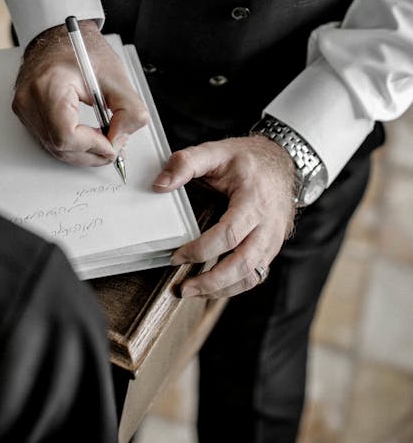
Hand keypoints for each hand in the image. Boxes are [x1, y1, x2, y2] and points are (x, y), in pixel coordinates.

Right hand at [12, 20, 148, 165]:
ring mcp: (24, 108)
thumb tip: (121, 140)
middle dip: (92, 153)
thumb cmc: (83, 50)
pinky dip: (72, 145)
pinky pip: (49, 141)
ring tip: (104, 140)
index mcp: (50, 85)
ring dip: (83, 152)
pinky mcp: (26, 113)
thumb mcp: (116, 77)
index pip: (66, 135)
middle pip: (60, 147)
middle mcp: (30, 99)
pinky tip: (89, 137)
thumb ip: (129, 111)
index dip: (93, 146)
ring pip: (54, 149)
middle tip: (114, 146)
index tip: (112, 144)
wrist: (59, 36)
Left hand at [153, 136, 296, 297]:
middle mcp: (268, 224)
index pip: (229, 233)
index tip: (176, 256)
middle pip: (243, 263)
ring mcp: (272, 239)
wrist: (282, 161)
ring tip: (193, 291)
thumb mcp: (216, 151)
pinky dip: (233, 286)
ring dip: (222, 289)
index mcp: (253, 200)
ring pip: (251, 276)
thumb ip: (186, 163)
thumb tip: (159, 185)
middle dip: (212, 281)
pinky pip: (255, 275)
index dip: (201, 249)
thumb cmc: (247, 159)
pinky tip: (211, 287)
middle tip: (183, 288)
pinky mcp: (270, 248)